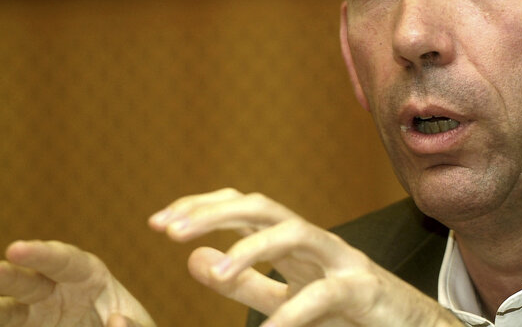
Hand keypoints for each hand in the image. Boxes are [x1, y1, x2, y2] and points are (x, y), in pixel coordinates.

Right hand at [0, 240, 154, 326]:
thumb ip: (136, 324)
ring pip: (11, 308)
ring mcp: (39, 314)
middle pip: (30, 280)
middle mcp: (58, 291)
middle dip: (8, 275)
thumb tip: (116, 321)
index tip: (16, 249)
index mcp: (89, 276)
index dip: (41, 254)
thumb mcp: (143, 326)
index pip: (65, 260)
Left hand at [150, 188, 461, 326]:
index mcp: (293, 243)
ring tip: (217, 271)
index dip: (201, 209)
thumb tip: (194, 257)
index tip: (158, 222)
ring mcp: (341, 261)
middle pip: (262, 206)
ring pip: (296, 234)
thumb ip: (244, 280)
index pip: (242, 209)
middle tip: (170, 228)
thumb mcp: (286, 299)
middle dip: (216, 211)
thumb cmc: (348, 314)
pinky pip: (323, 296)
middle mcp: (315, 242)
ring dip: (252, 248)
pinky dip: (293, 315)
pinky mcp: (363, 290)